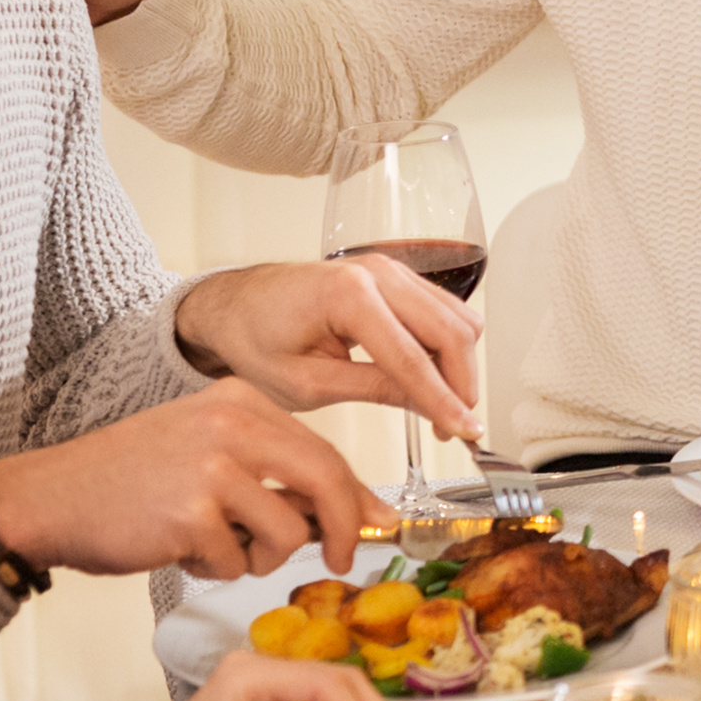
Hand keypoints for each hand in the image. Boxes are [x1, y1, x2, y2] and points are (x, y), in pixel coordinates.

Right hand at [0, 385, 377, 582]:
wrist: (47, 498)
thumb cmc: (126, 483)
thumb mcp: (208, 455)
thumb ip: (274, 474)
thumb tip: (357, 509)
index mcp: (240, 401)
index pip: (324, 449)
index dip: (356, 494)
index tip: (373, 523)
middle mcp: (231, 423)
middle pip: (326, 480)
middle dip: (343, 529)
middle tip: (339, 559)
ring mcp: (211, 466)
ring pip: (287, 531)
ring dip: (258, 557)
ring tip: (214, 546)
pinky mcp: (191, 512)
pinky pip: (236, 561)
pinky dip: (214, 568)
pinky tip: (178, 548)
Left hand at [173, 255, 484, 441]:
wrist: (235, 306)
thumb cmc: (255, 338)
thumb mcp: (307, 382)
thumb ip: (374, 390)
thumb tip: (429, 407)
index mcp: (346, 296)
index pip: (413, 358)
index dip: (444, 401)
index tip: (465, 432)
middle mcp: (376, 272)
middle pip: (450, 332)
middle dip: (460, 385)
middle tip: (453, 428)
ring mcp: (390, 269)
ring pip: (457, 318)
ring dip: (459, 366)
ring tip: (441, 407)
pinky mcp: (396, 276)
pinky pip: (444, 309)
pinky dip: (448, 346)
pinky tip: (431, 377)